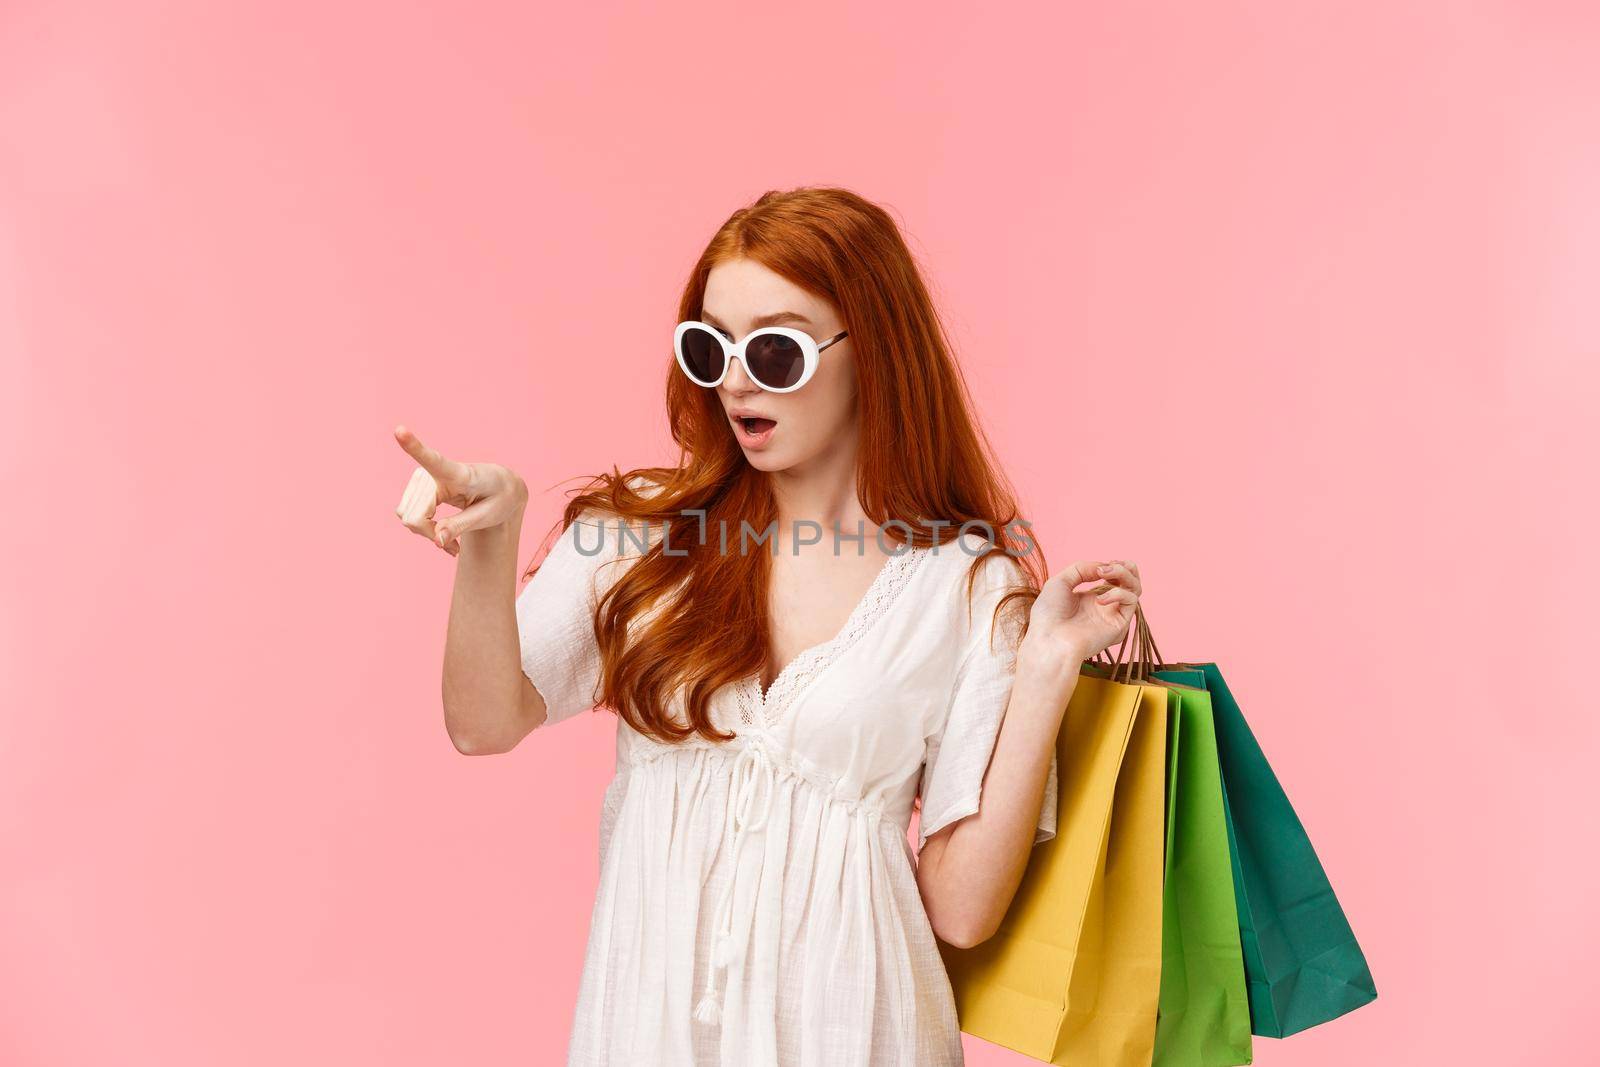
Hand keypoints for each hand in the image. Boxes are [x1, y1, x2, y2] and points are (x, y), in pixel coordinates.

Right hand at [392, 424, 526, 556]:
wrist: (501, 488)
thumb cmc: (499, 498)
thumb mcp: (487, 516)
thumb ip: (460, 527)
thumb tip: (436, 542)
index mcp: (461, 474)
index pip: (434, 461)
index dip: (414, 446)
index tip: (399, 430)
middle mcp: (436, 472)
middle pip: (415, 516)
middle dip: (430, 535)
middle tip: (455, 547)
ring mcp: (424, 476)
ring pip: (408, 517)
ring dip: (427, 533)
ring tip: (451, 538)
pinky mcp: (418, 483)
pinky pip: (407, 515)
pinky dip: (422, 529)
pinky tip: (441, 532)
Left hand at [1021, 559, 1142, 668]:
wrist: (1050, 640)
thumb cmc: (1049, 615)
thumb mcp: (1060, 582)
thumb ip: (1082, 569)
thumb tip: (1103, 566)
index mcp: (1091, 597)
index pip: (1114, 578)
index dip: (1113, 566)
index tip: (1101, 565)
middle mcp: (1105, 606)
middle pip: (1131, 581)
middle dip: (1125, 567)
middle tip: (1109, 566)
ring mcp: (1113, 615)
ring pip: (1135, 589)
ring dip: (1124, 574)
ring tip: (1105, 573)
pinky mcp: (1120, 625)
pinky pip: (1131, 601)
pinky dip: (1118, 593)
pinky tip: (1099, 599)